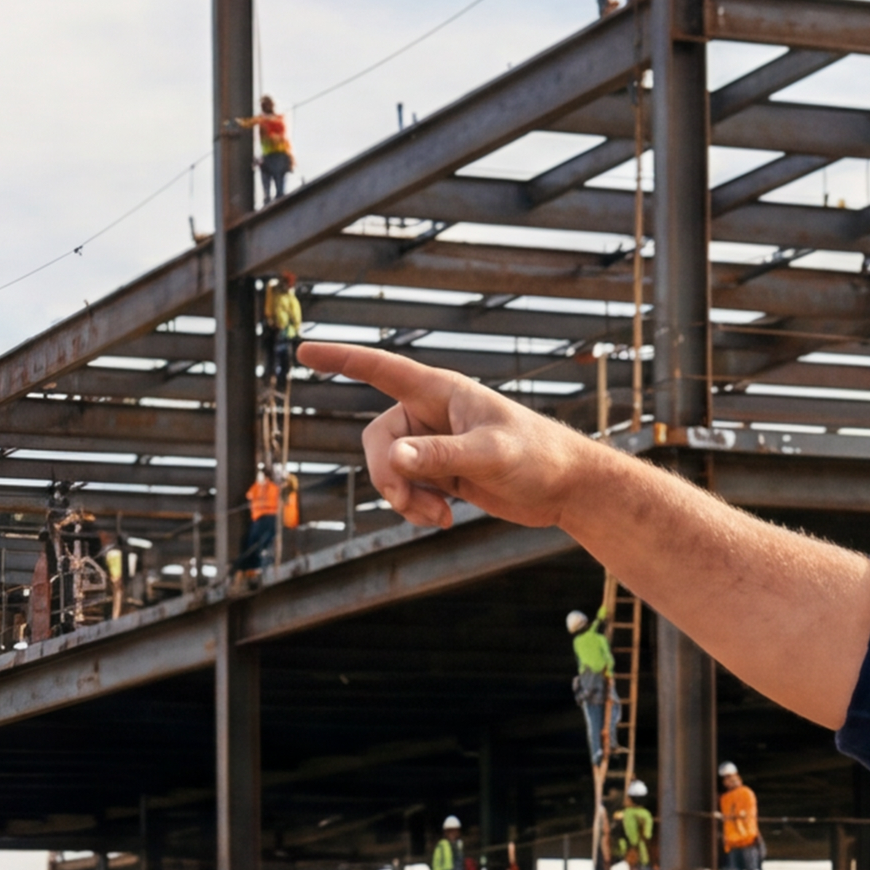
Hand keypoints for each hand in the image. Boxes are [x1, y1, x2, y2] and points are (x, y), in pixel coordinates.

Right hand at [308, 342, 626, 533]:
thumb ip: (439, 456)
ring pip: (387, 470)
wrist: (565, 488)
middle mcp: (430, 414)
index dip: (340, 359)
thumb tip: (392, 459)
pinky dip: (416, 509)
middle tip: (415, 504)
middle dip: (387, 477)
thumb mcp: (490, 455)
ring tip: (439, 517)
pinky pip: (405, 489)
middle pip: (376, 440)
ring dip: (404, 499)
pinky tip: (445, 520)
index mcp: (440, 392)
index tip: (303, 350)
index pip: (380, 369)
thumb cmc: (538, 456)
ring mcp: (433, 444)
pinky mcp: (440, 472)